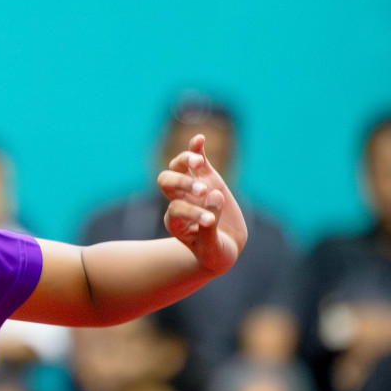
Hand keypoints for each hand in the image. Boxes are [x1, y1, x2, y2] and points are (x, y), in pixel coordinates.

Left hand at [156, 133, 247, 274]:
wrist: (225, 248)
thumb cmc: (213, 252)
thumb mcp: (211, 248)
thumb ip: (209, 226)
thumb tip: (214, 196)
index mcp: (174, 221)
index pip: (176, 208)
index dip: (192, 212)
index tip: (210, 221)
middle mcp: (178, 201)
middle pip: (166, 181)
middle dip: (182, 182)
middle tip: (203, 191)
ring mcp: (192, 187)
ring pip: (178, 166)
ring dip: (185, 160)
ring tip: (198, 163)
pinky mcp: (208, 178)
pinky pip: (198, 160)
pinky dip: (196, 148)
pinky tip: (199, 138)